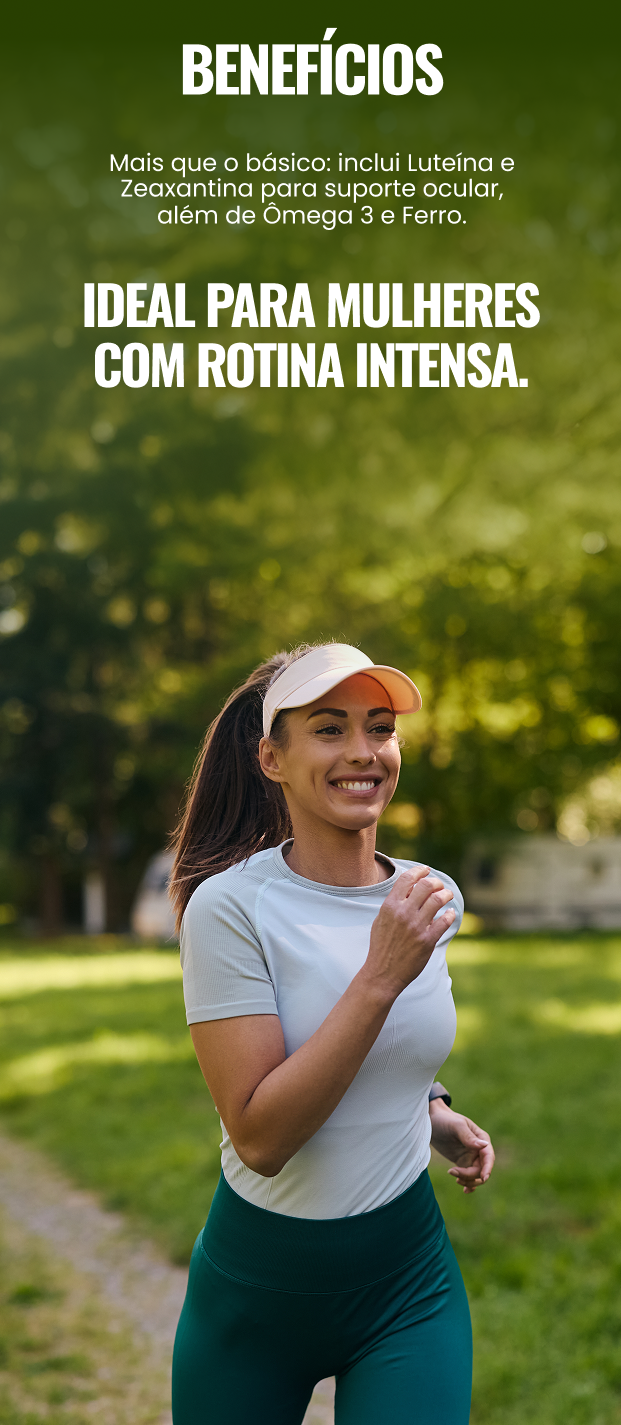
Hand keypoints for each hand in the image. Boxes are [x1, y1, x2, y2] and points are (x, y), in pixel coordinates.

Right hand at [364, 867, 455, 997]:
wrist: (382, 973)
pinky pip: (445, 921)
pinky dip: (450, 914)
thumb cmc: (381, 946)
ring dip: (446, 895)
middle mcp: (403, 913)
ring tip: (447, 896)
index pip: (407, 879)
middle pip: (426, 886)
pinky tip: (450, 914)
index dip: (419, 871)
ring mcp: (416, 927)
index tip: (426, 870)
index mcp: (390, 906)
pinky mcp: (427, 941)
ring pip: (438, 900)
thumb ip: (394, 904)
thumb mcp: (381, 920)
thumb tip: (409, 888)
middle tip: (439, 886)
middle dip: (436, 882)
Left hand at [429, 1100, 494, 1193]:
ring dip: (468, 1180)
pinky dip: (468, 1184)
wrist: (431, 1120)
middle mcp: (478, 1149)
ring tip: (454, 1177)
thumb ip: (468, 1137)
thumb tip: (484, 1146)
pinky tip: (464, 1190)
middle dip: (471, 1176)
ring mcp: (471, 1157)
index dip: (488, 1168)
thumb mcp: (456, 1126)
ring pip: (476, 1175)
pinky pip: (469, 1176)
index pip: (488, 1157)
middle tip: (453, 1172)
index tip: (483, 1178)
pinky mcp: (462, 1162)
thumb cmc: (445, 1119)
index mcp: (481, 1139)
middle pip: (482, 1169)